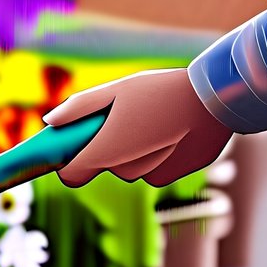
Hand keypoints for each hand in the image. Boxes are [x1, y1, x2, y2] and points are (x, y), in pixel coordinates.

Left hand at [44, 68, 234, 187]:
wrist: (216, 100)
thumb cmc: (162, 91)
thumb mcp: (117, 90)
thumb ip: (80, 107)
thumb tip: (51, 120)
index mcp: (106, 150)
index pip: (71, 175)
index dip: (67, 164)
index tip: (71, 147)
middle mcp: (127, 169)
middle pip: (105, 166)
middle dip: (108, 146)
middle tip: (124, 116)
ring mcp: (152, 176)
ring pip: (132, 167)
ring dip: (135, 149)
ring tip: (154, 118)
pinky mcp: (175, 176)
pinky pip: (155, 168)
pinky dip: (158, 154)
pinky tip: (172, 131)